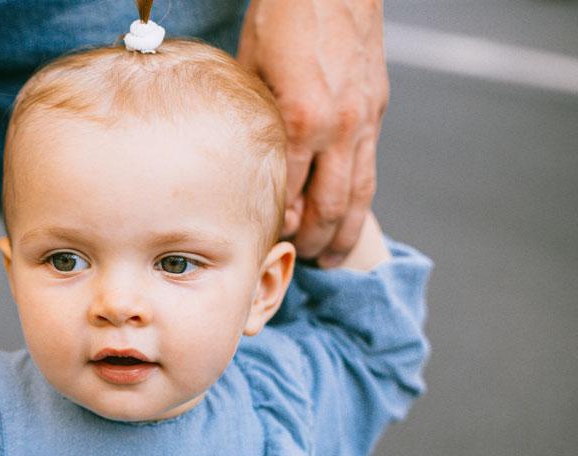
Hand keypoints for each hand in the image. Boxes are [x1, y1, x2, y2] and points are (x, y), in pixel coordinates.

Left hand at [237, 0, 387, 266]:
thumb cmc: (281, 19)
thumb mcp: (251, 70)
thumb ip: (255, 121)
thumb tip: (246, 163)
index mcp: (302, 120)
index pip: (290, 194)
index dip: (279, 225)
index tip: (265, 243)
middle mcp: (339, 126)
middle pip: (330, 205)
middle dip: (316, 242)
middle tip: (303, 264)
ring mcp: (364, 118)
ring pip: (359, 192)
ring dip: (346, 231)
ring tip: (334, 260)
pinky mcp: (376, 107)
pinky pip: (369, 164)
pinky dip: (359, 198)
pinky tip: (348, 214)